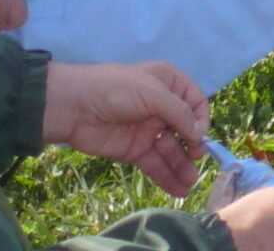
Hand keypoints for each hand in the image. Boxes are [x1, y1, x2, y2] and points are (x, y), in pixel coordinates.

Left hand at [40, 60, 209, 198]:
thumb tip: (199, 134)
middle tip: (195, 161)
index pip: (195, 102)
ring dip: (182, 166)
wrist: (73, 108)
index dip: (201, 120)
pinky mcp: (134, 150)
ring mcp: (148, 130)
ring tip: (190, 184)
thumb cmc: (115, 90)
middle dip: (193, 146)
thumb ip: (178, 112)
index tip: (198, 137)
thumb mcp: (151, 93)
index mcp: (168, 84)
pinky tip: (178, 189)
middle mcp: (161, 107)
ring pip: (171, 151)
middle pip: (185, 130)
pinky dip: (167, 177)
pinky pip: (155, 165)